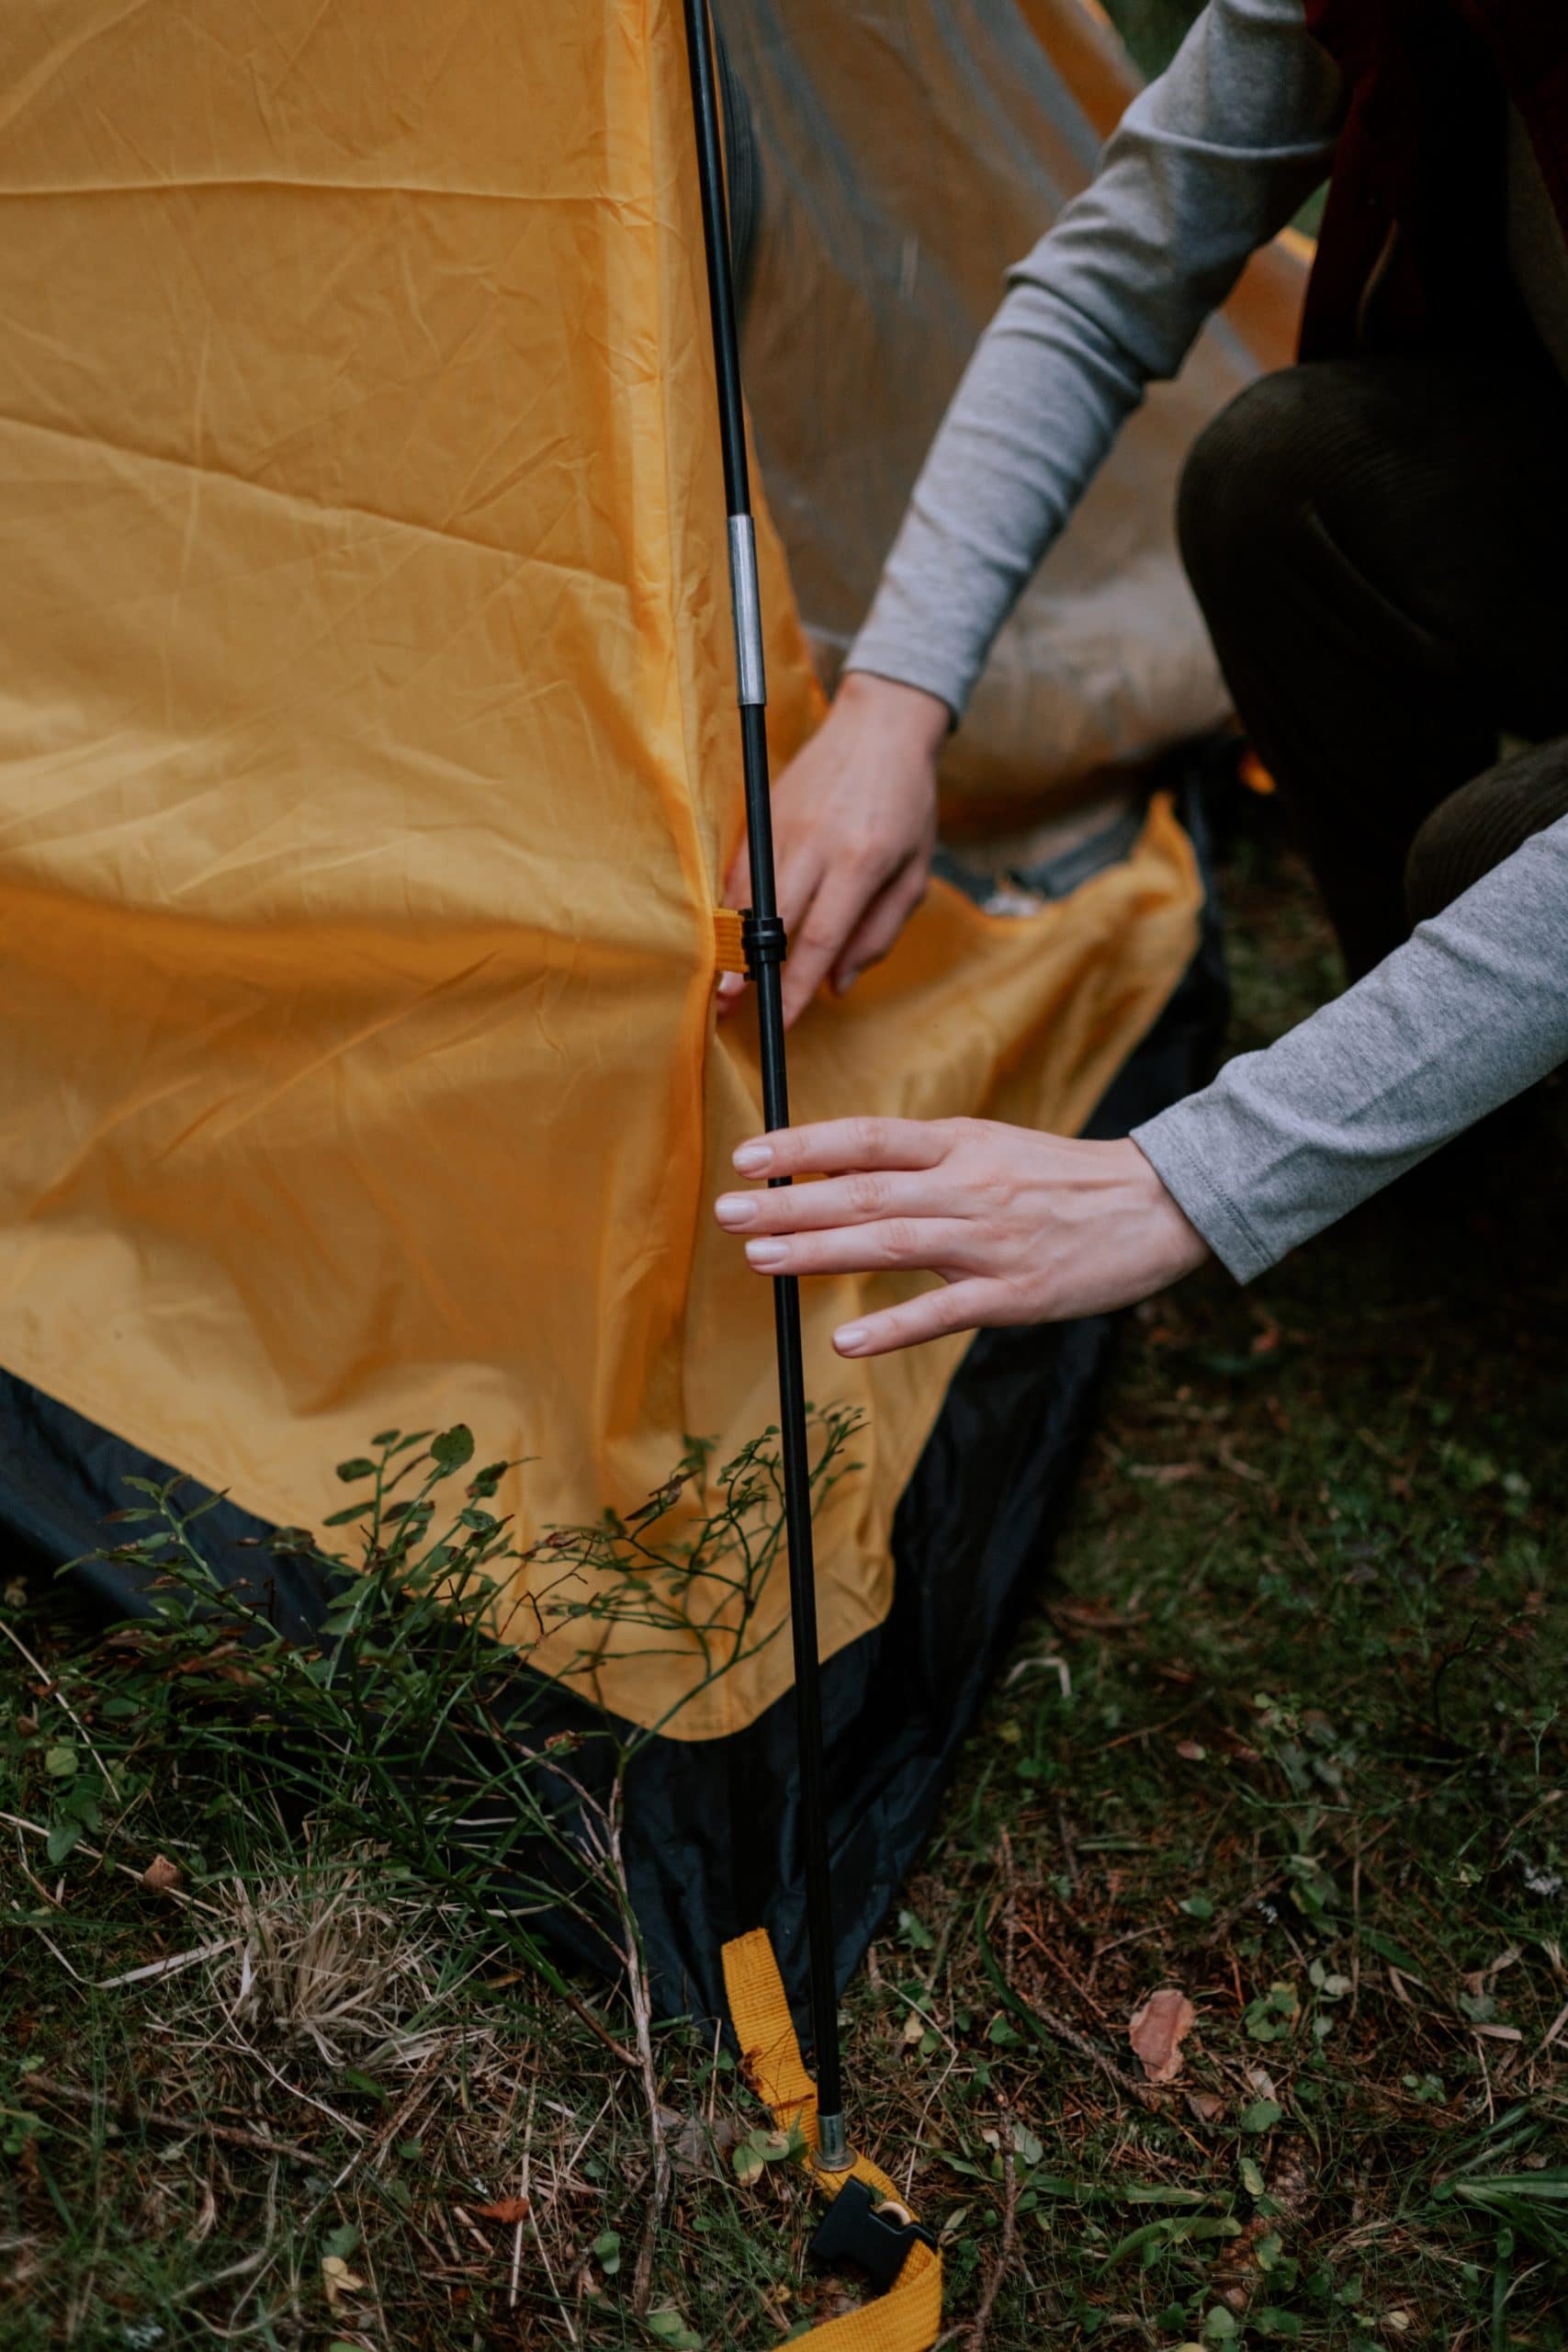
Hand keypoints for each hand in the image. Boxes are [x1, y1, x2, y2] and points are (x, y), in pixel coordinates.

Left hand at [713, 1118, 1209, 1354]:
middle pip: (863, 1190)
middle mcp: (968, 1185)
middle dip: (789, 1201)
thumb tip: (843, 1172)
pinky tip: (845, 1341)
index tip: (746, 1155)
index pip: (867, 1136)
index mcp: (962, 1143)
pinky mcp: (1015, 1294)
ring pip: (890, 1242)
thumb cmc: (1065, 1180)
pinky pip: (944, 1313)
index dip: (804, 1144)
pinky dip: (893, 1327)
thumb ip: (926, 1162)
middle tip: (726, 1211)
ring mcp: (990, 1241)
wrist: (1158, 1206)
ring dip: (819, 1252)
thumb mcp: (993, 1148)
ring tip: (760, 1258)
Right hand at [719, 672, 946, 1027]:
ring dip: (731, 942)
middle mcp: (817, 843)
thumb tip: (838, 984)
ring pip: (747, 895)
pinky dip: (730, 905)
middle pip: (773, 919)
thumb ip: (879, 932)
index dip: (797, 985)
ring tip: (720, 981)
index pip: (821, 937)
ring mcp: (784, 824)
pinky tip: (727, 935)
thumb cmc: (907, 803)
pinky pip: (738, 868)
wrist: (881, 726)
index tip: (782, 1020)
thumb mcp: (915, 871)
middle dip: (751, 969)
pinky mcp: (763, 812)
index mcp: (861, 860)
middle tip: (730, 1008)